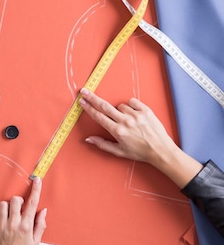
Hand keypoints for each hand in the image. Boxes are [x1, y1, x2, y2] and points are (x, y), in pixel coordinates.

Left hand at [0, 177, 46, 244]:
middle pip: (15, 200)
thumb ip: (40, 225)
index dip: (35, 189)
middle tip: (20, 208)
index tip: (36, 180)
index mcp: (26, 227)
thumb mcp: (35, 242)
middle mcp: (13, 224)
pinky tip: (2, 218)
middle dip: (19, 201)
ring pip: (3, 204)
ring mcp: (1, 225)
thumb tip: (43, 211)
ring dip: (8, 206)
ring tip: (10, 214)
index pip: (32, 203)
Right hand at [79, 88, 202, 187]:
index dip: (88, 108)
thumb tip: (88, 139)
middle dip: (92, 98)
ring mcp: (136, 115)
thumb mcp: (120, 152)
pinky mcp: (146, 110)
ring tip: (128, 121)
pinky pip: (132, 102)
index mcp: (118, 131)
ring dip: (120, 110)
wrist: (161, 150)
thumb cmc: (141, 152)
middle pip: (104, 106)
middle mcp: (126, 121)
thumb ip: (102, 144)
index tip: (82, 102)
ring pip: (120, 106)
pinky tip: (134, 114)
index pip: (99, 116)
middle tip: (85, 91)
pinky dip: (131, 106)